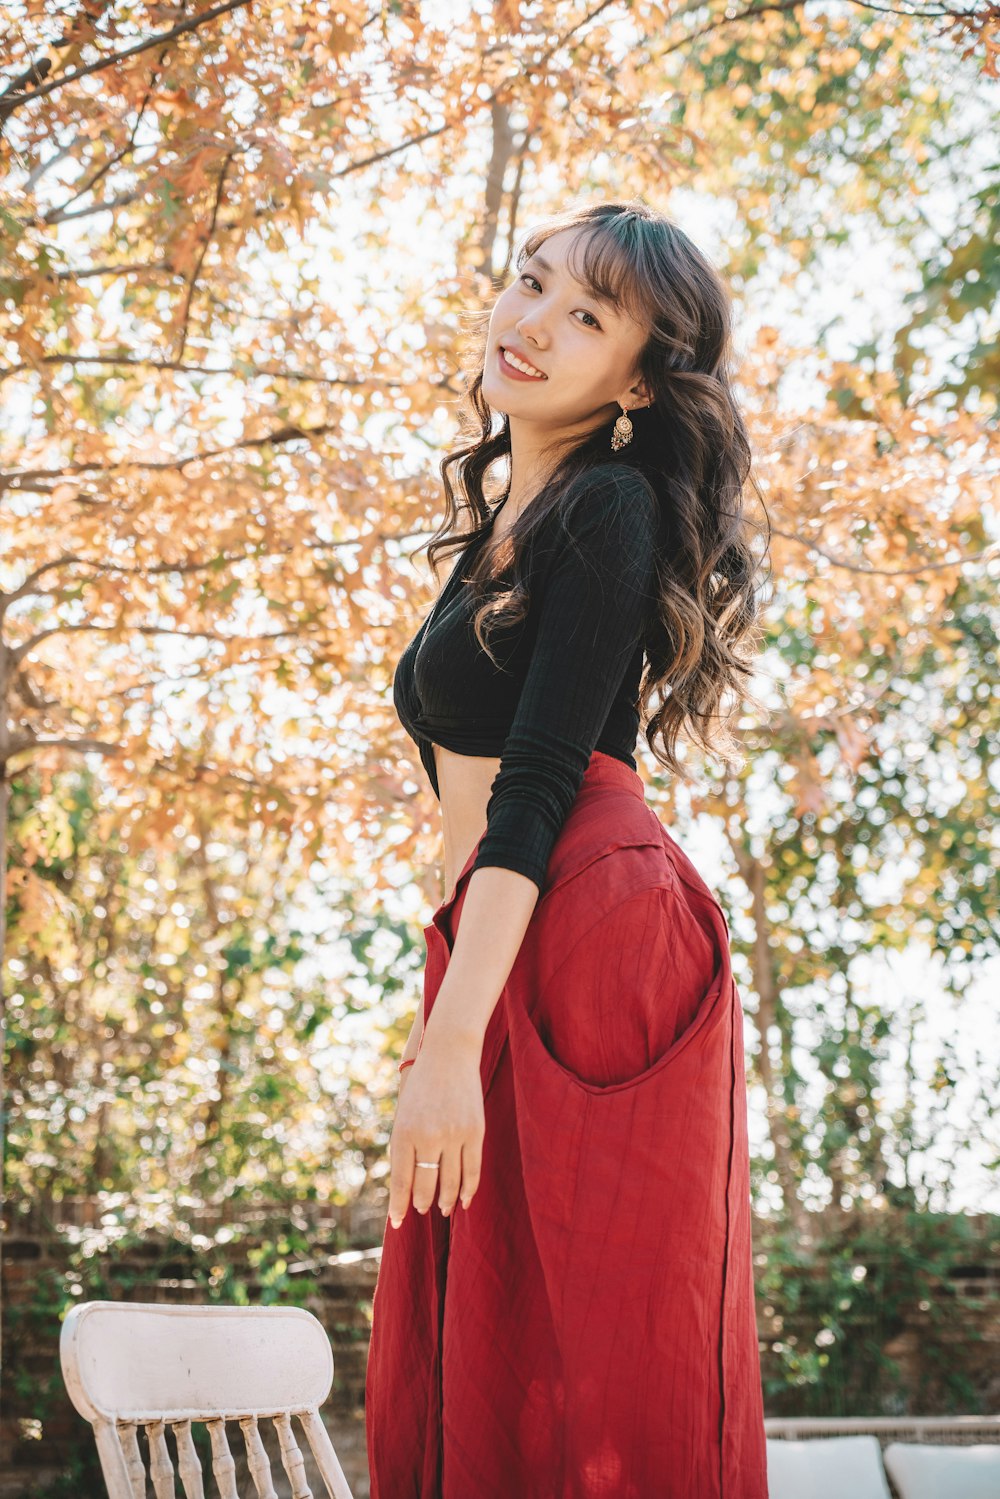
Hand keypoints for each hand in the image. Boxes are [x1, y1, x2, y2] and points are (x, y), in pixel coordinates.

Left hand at [388, 1036, 483, 1227]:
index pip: (401, 1181)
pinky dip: (468, 1190)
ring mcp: (454, 1135)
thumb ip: (404, 1146)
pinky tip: (463, 1200)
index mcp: (404, 1132)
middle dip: (422, 1203)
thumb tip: (406, 1184)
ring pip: (450, 1183)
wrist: (449, 1053)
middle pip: (426, 1186)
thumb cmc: (421, 1085)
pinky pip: (472, 1171)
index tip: (398, 1222)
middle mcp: (429, 1137)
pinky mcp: (476, 1132)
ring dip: (445, 1200)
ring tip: (441, 1208)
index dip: (399, 1205)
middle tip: (422, 1211)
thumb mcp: (404, 1113)